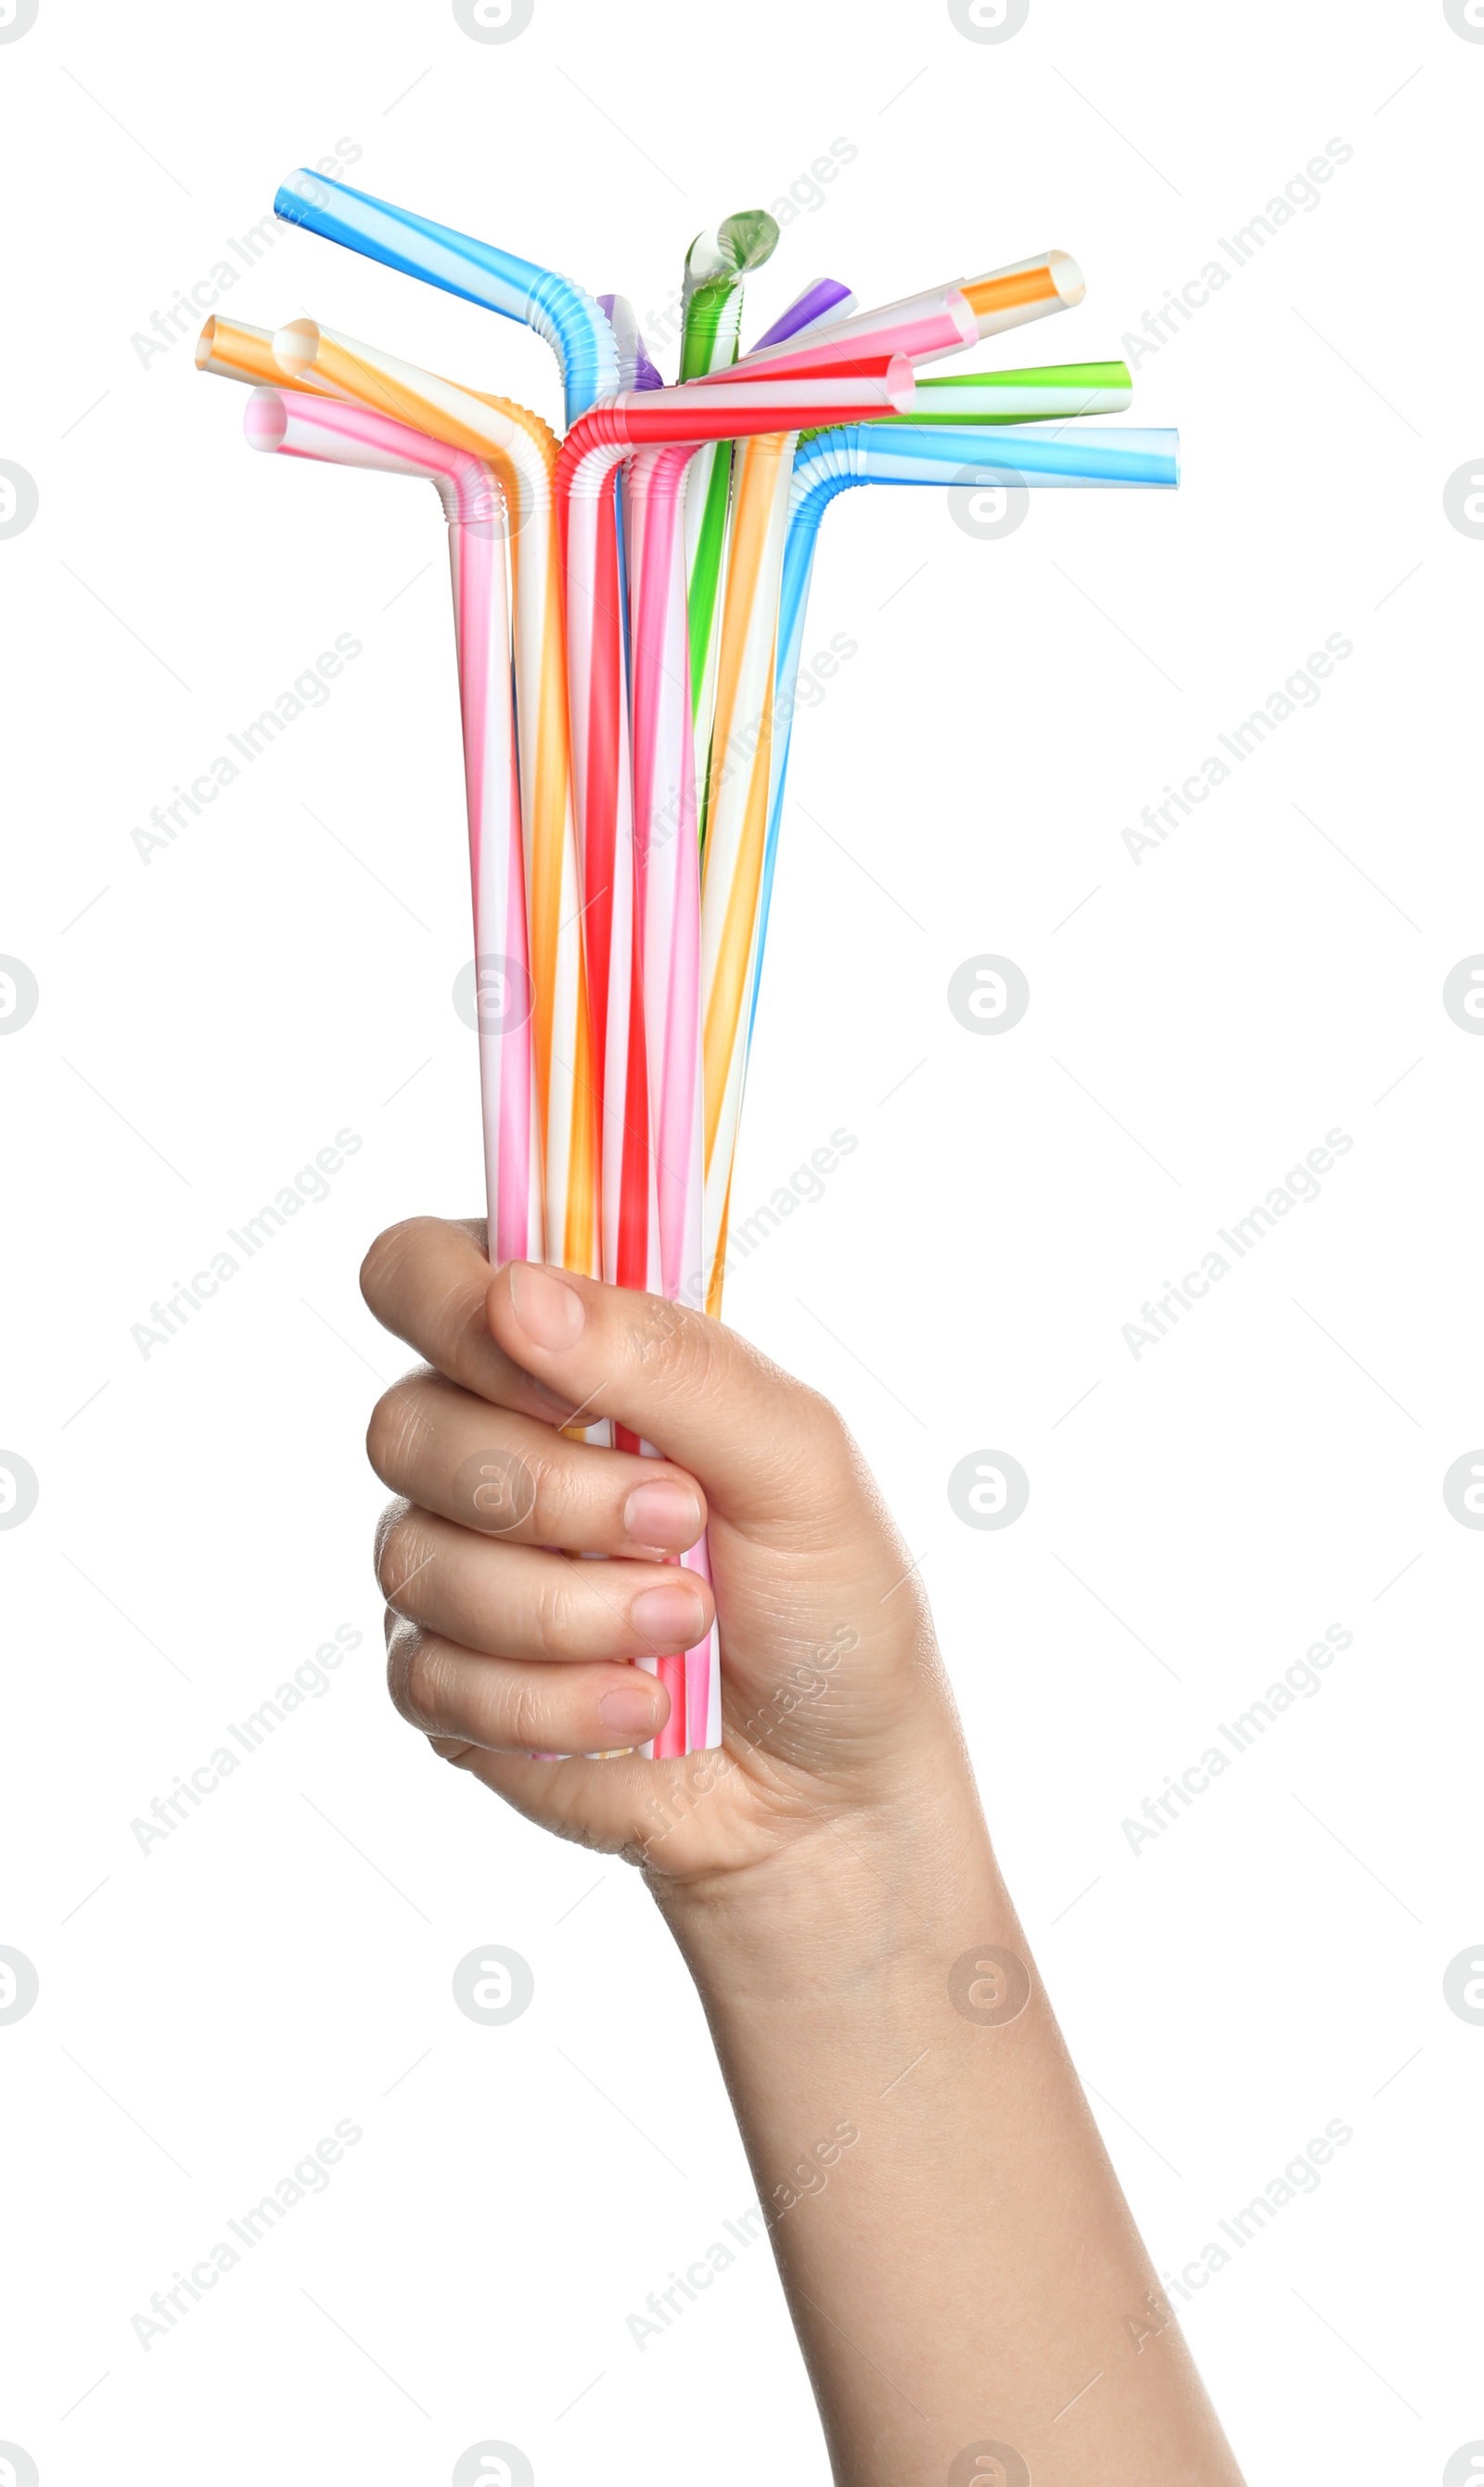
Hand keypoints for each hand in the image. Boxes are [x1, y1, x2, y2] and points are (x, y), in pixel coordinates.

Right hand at [360, 1215, 965, 1892]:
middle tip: (681, 1523)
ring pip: (416, 1561)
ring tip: (686, 1627)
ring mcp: (451, 1565)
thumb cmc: (828, 1600)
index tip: (570, 1392)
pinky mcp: (441, 1684)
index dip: (460, 1313)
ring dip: (572, 1608)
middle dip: (554, 1493)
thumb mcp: (795, 1456)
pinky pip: (430, 1677)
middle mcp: (484, 1442)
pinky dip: (553, 1701)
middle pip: (405, 1425)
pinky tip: (639, 1706)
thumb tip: (518, 1294)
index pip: (423, 1270)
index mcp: (564, 1350)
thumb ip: (667, 1361)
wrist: (832, 1787)